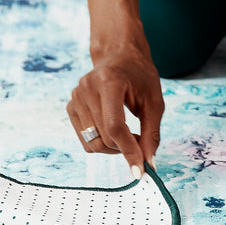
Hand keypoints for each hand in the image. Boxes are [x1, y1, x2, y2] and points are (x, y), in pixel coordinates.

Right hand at [66, 45, 163, 176]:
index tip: (140, 169)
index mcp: (109, 81)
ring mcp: (75, 97)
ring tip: (129, 133)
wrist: (119, 56)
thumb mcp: (154, 102)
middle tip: (141, 141)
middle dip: (125, 148)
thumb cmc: (140, 76)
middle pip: (104, 138)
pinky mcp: (71, 107)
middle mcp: (87, 88)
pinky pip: (85, 141)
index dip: (128, 150)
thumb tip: (148, 164)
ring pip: (93, 144)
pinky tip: (114, 130)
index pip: (114, 126)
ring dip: (114, 148)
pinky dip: (102, 143)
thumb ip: (152, 134)